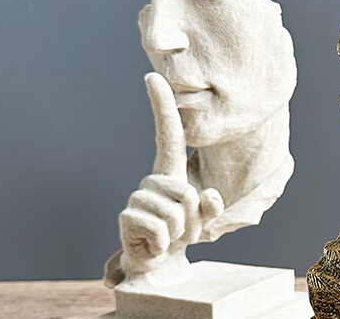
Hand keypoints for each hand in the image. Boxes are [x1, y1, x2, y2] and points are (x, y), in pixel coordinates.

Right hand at [116, 73, 223, 278]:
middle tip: (180, 228)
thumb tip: (209, 196)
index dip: (161, 106)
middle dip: (192, 219)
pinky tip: (154, 245)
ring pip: (176, 214)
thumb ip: (210, 207)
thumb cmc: (180, 232)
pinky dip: (164, 244)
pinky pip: (161, 230)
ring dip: (180, 233)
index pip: (167, 133)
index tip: (152, 77)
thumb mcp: (202, 218)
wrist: (156, 262)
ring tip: (168, 236)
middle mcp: (152, 179)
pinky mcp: (128, 217)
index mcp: (170, 171)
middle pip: (186, 193)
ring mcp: (138, 197)